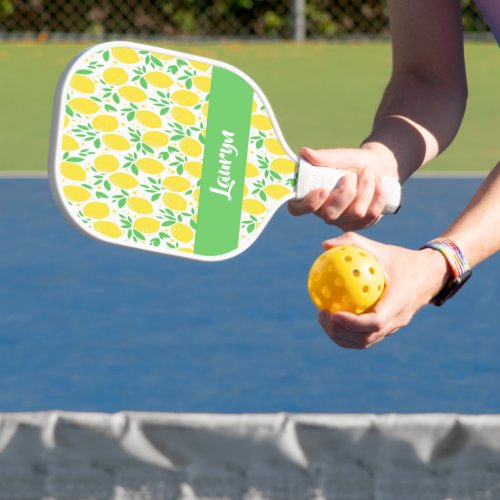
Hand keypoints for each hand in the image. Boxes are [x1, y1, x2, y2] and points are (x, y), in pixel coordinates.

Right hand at [288, 145, 397, 230]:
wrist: (379, 166)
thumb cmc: (353, 162)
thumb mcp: (341, 156)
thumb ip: (324, 157)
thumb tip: (304, 152)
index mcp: (311, 196)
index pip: (297, 209)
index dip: (308, 204)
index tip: (323, 189)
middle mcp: (324, 212)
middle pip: (330, 215)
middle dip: (346, 193)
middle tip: (351, 175)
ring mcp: (343, 221)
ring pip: (355, 213)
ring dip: (365, 188)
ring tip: (368, 173)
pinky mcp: (361, 224)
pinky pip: (371, 215)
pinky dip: (378, 195)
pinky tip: (379, 182)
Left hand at [316, 232, 450, 348]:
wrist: (429, 275)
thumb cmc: (401, 259)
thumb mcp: (380, 248)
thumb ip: (353, 243)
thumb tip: (324, 245)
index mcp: (399, 301)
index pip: (375, 322)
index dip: (352, 323)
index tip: (332, 313)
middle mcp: (398, 319)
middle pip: (366, 338)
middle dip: (340, 332)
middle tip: (321, 315)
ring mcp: (394, 327)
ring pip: (365, 342)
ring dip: (341, 336)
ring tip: (322, 319)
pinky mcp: (389, 329)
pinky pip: (366, 337)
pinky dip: (347, 333)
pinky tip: (331, 318)